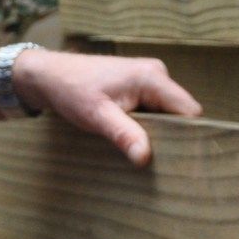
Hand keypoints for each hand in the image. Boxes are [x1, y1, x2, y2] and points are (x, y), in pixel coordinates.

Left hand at [14, 49, 200, 165]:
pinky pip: (156, 112)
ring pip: (168, 114)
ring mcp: (149, 80)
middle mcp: (157, 75)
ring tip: (147, 154)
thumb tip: (145, 157)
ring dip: (159, 133)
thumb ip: (123, 134)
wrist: (49, 75)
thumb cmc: (72, 90)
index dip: (190, 135)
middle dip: (174, 137)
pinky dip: (149, 127)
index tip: (182, 160)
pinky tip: (136, 141)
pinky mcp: (140, 88)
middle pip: (181, 113)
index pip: (190, 111)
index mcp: (153, 77)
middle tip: (163, 164)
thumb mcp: (97, 115)